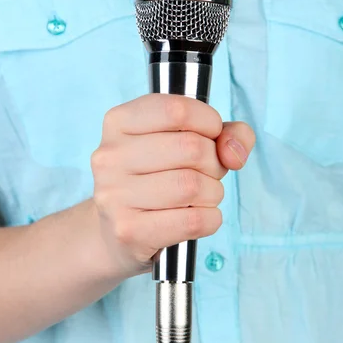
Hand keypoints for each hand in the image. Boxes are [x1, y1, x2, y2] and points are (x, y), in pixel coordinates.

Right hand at [91, 94, 254, 275]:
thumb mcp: (189, 140)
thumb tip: (233, 153)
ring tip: (201, 197)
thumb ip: (227, 134)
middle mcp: (109, 156)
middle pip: (191, 148)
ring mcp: (114, 195)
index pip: (177, 110)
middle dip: (214, 163)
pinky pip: (193, 221)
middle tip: (207, 174)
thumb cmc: (159, 178)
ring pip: (193, 186)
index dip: (210, 123)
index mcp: (119, 122)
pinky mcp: (128, 231)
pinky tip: (198, 218)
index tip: (211, 137)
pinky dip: (210, 219)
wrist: (121, 232)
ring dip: (213, 194)